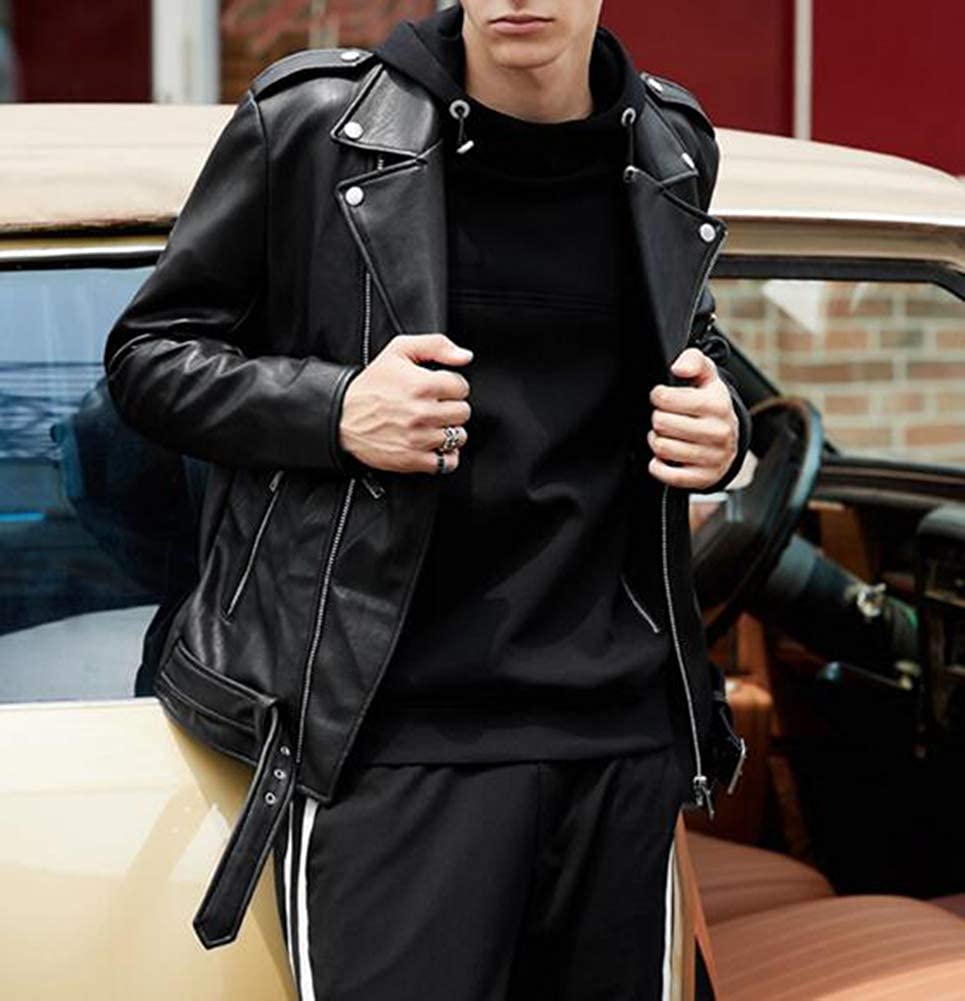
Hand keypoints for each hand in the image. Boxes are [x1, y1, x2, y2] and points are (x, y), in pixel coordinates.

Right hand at [338, 333, 472, 474]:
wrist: (341, 417)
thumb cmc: (370, 385)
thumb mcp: (398, 351)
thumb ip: (436, 345)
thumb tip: (465, 357)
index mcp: (422, 385)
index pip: (461, 387)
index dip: (452, 386)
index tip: (439, 389)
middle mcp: (422, 413)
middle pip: (463, 413)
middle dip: (452, 408)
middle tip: (435, 407)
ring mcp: (418, 438)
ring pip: (458, 437)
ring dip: (449, 431)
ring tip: (432, 425)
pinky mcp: (413, 459)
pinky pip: (448, 462)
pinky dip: (446, 456)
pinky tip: (434, 446)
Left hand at [646, 347, 738, 488]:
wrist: (731, 441)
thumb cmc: (711, 406)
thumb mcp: (707, 377)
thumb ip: (693, 361)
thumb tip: (679, 367)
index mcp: (718, 405)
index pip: (667, 399)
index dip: (658, 396)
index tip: (662, 397)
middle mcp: (718, 432)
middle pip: (661, 423)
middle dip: (658, 418)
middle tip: (665, 417)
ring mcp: (712, 457)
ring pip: (662, 448)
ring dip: (657, 440)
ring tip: (667, 435)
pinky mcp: (704, 478)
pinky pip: (667, 475)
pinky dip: (658, 465)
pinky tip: (665, 456)